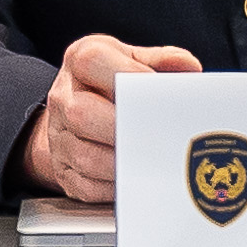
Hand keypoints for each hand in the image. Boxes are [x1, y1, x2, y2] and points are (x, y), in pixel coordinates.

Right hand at [12, 31, 203, 205]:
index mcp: (80, 60)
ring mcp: (58, 137)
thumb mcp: (132, 59)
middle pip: (82, 115)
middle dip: (124, 128)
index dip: (131, 79)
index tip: (160, 95)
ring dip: (122, 163)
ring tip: (153, 160)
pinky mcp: (63, 170)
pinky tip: (136, 178)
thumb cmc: (109, 82)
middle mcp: (63, 98)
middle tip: (158, 135)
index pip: (93, 62)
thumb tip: (189, 67)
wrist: (75, 110)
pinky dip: (114, 187)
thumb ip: (160, 60)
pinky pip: (85, 186)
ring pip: (84, 157)